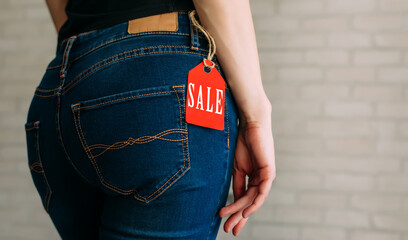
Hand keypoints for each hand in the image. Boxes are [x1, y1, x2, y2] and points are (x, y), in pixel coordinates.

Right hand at [219, 110, 275, 235]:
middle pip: (250, 203)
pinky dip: (254, 203)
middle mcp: (261, 180)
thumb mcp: (237, 168)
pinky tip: (245, 213)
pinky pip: (262, 192)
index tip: (225, 222)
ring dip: (241, 212)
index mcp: (253, 178)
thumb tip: (235, 200)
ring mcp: (266, 177)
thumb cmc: (243, 142)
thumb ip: (238, 184)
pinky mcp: (269, 172)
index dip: (235, 212)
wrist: (250, 125)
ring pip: (254, 200)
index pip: (244, 199)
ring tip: (229, 222)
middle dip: (238, 218)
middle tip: (229, 230)